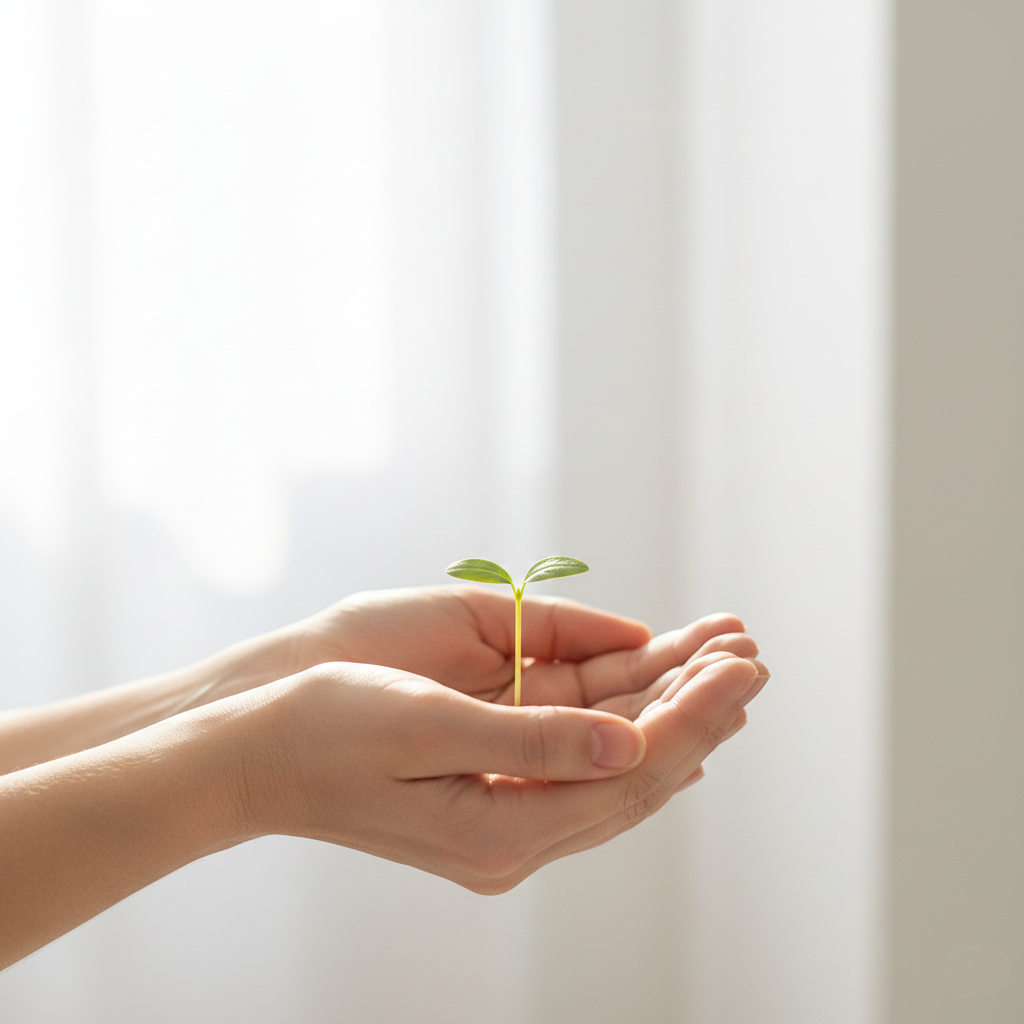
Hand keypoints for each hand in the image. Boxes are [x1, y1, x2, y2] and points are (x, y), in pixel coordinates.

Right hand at [237, 649, 768, 892]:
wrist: (256, 752)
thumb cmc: (327, 730)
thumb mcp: (426, 726)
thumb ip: (533, 742)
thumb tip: (630, 744)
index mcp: (502, 829)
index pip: (629, 772)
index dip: (692, 714)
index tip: (741, 666)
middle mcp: (514, 834)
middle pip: (635, 773)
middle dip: (698, 710)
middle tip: (751, 657)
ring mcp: (504, 815)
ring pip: (614, 764)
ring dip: (667, 711)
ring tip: (721, 661)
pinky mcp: (490, 788)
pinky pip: (581, 760)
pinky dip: (627, 723)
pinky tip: (660, 709)